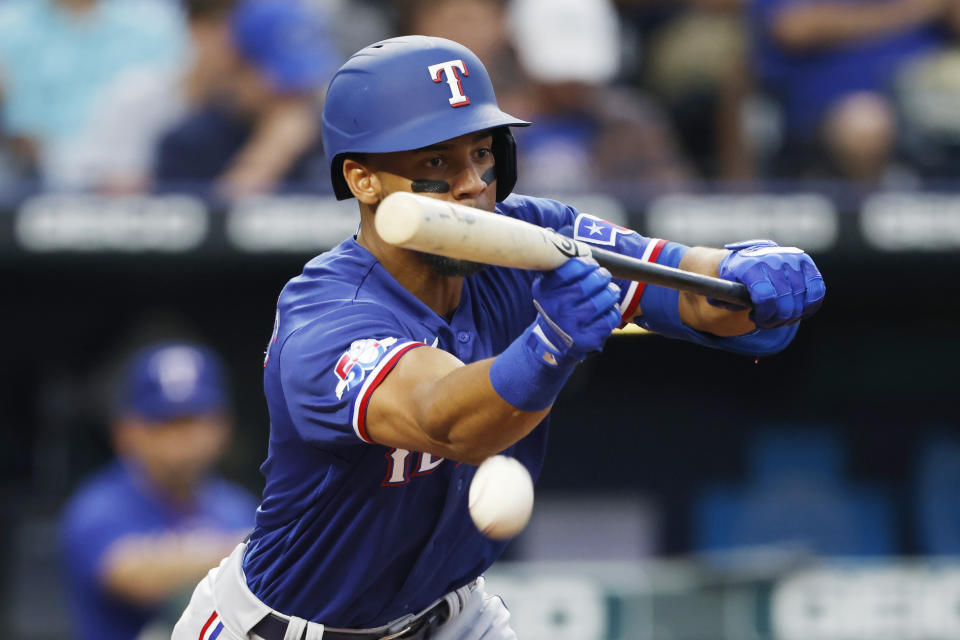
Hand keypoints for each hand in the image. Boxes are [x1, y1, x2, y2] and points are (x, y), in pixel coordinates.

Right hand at [531, 257, 620, 359]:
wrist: (551, 341)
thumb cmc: (555, 306)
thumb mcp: (546, 286)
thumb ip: (555, 264)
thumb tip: (555, 235)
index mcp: (546, 292)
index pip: (571, 269)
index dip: (586, 263)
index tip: (591, 264)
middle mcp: (557, 308)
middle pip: (588, 284)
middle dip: (601, 276)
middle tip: (604, 276)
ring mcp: (572, 325)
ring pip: (602, 301)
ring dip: (611, 292)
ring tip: (610, 290)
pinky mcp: (587, 339)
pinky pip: (609, 319)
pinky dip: (613, 310)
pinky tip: (609, 308)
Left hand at [709, 239, 824, 329]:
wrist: (749, 256)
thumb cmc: (735, 277)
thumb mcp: (723, 286)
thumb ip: (721, 298)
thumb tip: (716, 301)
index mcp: (750, 265)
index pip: (766, 297)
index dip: (763, 315)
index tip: (754, 318)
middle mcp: (773, 259)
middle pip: (785, 303)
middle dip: (775, 320)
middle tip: (765, 321)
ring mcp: (792, 259)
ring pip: (801, 300)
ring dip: (790, 317)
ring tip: (777, 316)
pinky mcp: (806, 262)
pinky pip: (817, 291)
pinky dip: (809, 307)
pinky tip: (797, 311)